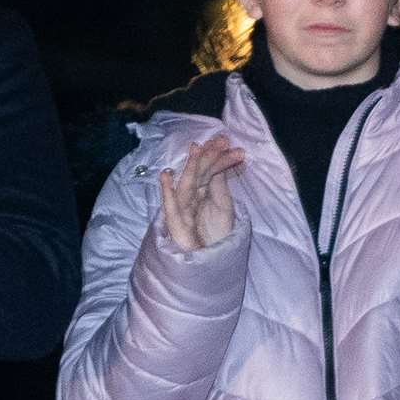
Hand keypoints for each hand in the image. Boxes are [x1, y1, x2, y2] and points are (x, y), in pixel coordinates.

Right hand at [158, 135, 244, 251]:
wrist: (207, 259)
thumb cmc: (215, 233)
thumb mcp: (223, 206)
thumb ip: (219, 186)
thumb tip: (220, 164)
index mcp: (205, 191)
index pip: (212, 170)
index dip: (221, 158)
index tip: (233, 145)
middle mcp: (192, 195)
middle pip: (200, 172)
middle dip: (209, 156)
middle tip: (221, 140)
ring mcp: (182, 207)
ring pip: (187, 183)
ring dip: (190, 166)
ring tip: (196, 148)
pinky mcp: (174, 220)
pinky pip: (170, 203)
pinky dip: (166, 189)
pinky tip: (166, 174)